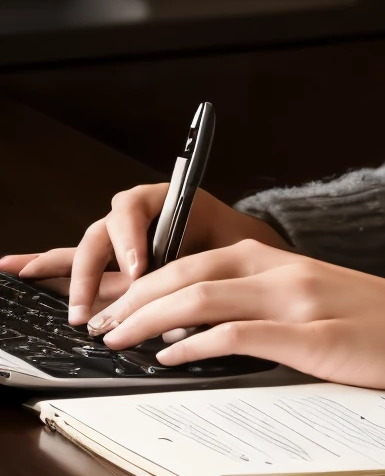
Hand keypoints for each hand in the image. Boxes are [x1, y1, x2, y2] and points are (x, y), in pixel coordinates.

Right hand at [0, 185, 287, 324]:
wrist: (238, 246)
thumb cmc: (231, 244)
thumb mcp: (224, 249)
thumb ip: (201, 267)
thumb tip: (185, 301)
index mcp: (161, 201)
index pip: (135, 211)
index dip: (132, 240)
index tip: (139, 270)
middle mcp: (133, 216)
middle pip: (101, 233)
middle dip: (90, 270)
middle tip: (87, 307)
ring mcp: (117, 238)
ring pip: (83, 248)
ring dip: (60, 272)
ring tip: (33, 285)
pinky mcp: (107, 260)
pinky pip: (71, 257)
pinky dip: (44, 264)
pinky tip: (13, 266)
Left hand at [92, 238, 384, 391]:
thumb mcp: (322, 304)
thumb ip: (272, 307)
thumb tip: (214, 334)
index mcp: (284, 261)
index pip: (198, 257)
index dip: (148, 277)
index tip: (116, 301)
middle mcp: (284, 270)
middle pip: (188, 270)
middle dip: (133, 296)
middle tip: (98, 322)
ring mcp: (296, 299)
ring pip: (201, 295)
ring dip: (147, 318)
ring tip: (115, 340)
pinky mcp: (308, 335)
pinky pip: (236, 332)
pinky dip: (193, 344)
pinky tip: (168, 358)